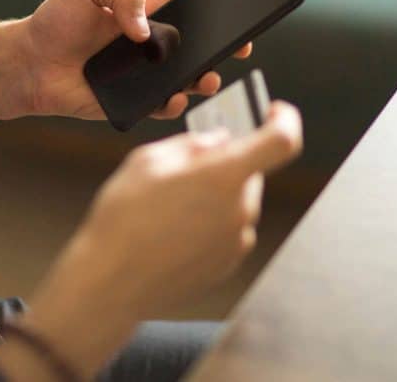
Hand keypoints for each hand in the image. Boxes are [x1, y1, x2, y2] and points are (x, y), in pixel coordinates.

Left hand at [11, 0, 251, 120]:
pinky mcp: (131, 100)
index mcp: (145, 11)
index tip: (239, 10)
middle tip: (239, 48)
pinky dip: (172, 104)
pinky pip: (161, 105)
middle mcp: (150, 43)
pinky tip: (174, 97)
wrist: (26, 62)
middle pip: (197, 45)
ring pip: (186, 78)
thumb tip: (146, 29)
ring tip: (209, 78)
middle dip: (223, 47)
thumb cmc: (55, 19)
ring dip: (204, 78)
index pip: (189, 5)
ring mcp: (143, 73)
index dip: (216, 8)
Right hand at [21, 102, 302, 377]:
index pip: (282, 141)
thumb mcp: (149, 159)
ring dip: (215, 192)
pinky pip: (229, 228)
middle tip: (188, 163)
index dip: (285, 120)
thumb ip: (192, 144)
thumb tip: (218, 141)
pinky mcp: (227, 264)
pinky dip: (210, 219)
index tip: (273, 112)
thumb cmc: (125, 217)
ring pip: (237, 199)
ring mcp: (236, 241)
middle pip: (250, 171)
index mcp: (225, 176)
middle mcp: (240, 210)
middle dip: (226, 161)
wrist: (110, 283)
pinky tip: (173, 227)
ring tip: (170, 202)